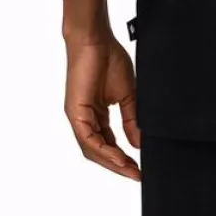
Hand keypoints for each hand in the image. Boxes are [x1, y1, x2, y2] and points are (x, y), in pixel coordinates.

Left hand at [64, 34, 140, 179]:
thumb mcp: (128, 97)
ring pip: (92, 150)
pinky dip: (103, 151)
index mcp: (96, 115)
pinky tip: (118, 158)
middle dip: (118, 166)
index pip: (109, 144)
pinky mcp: (75, 112)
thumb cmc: (109, 60)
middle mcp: (85, 119)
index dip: (123, 159)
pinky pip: (88, 139)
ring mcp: (78, 117)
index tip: (140, 170)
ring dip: (111, 163)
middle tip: (136, 176)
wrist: (96, 39)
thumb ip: (131, 121)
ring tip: (130, 170)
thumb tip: (139, 145)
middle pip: (99, 152)